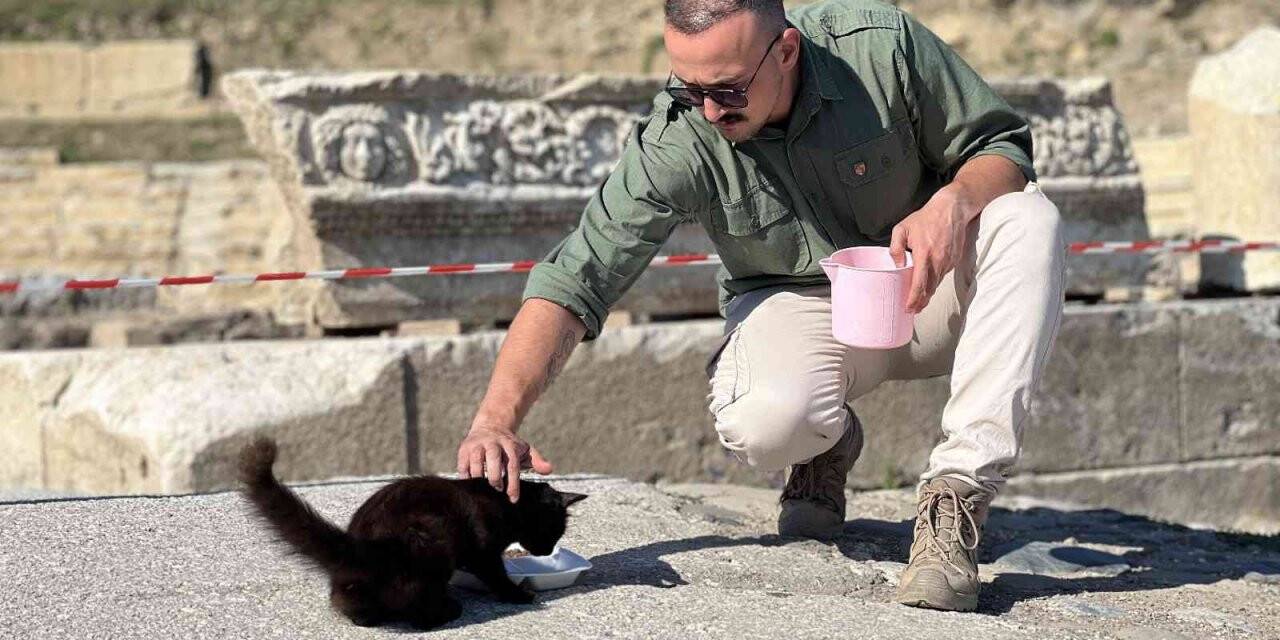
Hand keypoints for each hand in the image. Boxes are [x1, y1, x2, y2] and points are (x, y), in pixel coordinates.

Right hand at [456, 426, 553, 502]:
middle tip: (498, 489)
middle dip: (495, 476)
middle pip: (493, 458)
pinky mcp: (464, 448)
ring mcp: (477, 445)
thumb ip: (537, 460)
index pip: (512, 465)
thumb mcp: (525, 450)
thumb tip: (549, 470)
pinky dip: (466, 476)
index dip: (513, 483)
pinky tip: (470, 486)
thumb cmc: (510, 445)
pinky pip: (462, 464)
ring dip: (479, 476)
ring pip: (476, 461)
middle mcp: (493, 443)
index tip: (513, 499)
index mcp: (510, 445)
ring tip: (482, 488)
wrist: (490, 426)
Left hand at [888, 186, 974, 313]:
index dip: (914, 299)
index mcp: (924, 255)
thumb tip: (896, 265)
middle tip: (911, 310)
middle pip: (929, 290)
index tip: (908, 309)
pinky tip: (928, 284)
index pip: (919, 284)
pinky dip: (935, 282)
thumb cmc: (925, 218)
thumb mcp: (902, 228)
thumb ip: (895, 248)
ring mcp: (948, 262)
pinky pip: (942, 275)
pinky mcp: (954, 261)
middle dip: (921, 303)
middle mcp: (938, 261)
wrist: (952, 209)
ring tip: (919, 302)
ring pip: (937, 284)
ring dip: (928, 294)